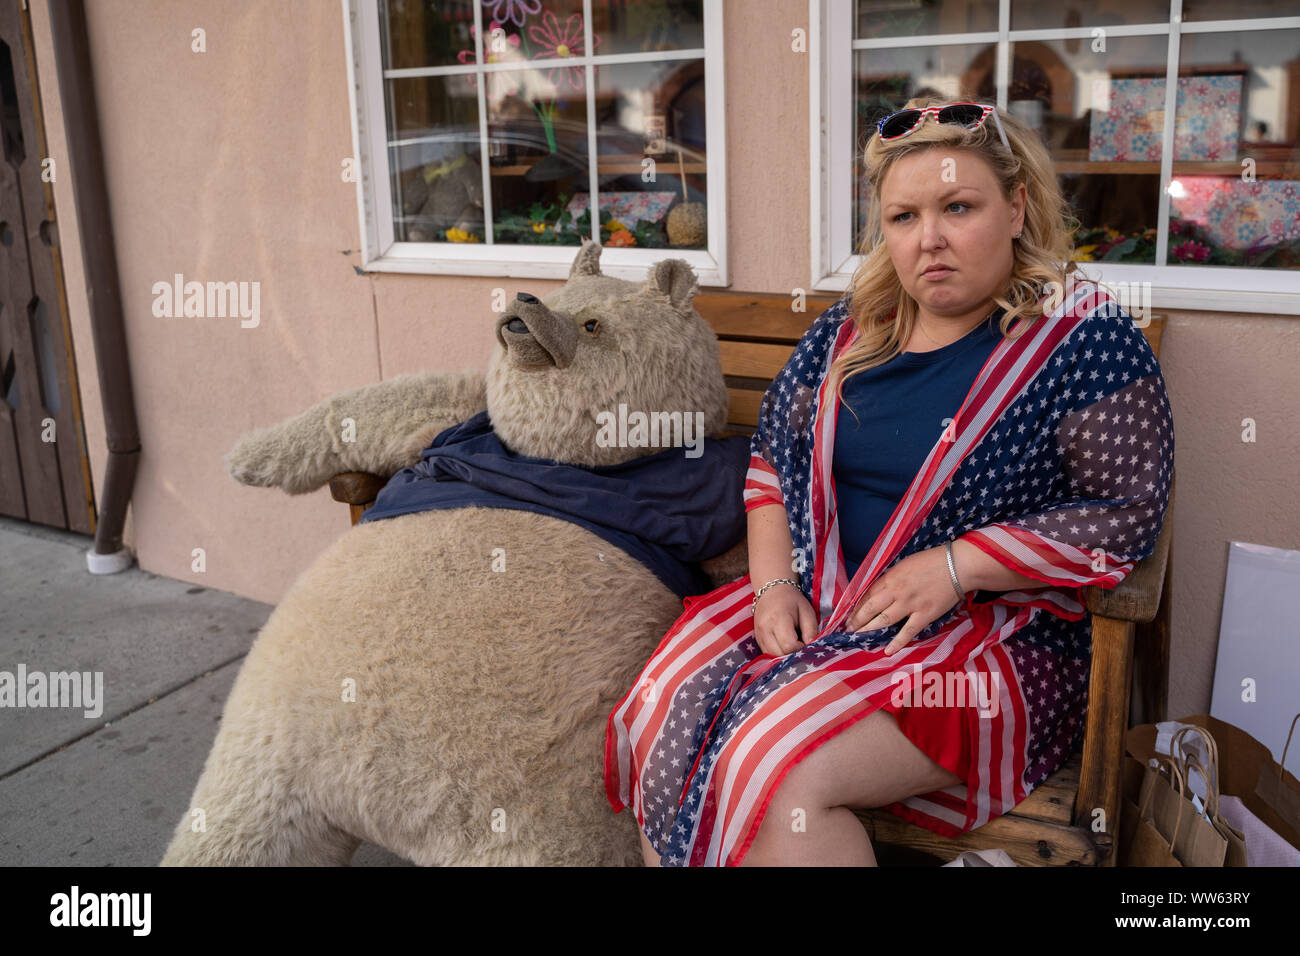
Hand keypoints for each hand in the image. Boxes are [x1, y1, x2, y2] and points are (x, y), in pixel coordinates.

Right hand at [752, 583, 818, 656]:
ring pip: (772, 657)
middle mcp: (765, 629)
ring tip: (793, 645)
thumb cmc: (793, 601)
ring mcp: (759, 635)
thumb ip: (811, 630)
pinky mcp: (757, 639)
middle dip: (792, 654)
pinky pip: (767, 654)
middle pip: (779, 654)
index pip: (789, 645)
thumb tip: (811, 646)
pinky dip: (777, 654)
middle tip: (801, 645)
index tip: (806, 643)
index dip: (800, 649)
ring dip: (784, 656)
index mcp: (778, 619)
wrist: (773, 591)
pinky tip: (785, 646)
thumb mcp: (807, 611)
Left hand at [844, 546, 964, 655]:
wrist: (957, 566)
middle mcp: (896, 592)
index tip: (849, 614)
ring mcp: (910, 605)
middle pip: (870, 608)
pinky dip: (897, 643)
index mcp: (891, 577)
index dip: (857, 606)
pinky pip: (907, 632)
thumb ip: (891, 578)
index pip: (867, 594)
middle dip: (856, 620)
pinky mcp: (924, 615)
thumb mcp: (904, 565)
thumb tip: (879, 591)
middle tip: (847, 629)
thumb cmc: (932, 561)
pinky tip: (887, 651)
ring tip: (857, 637)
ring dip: (868, 629)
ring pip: (883, 620)